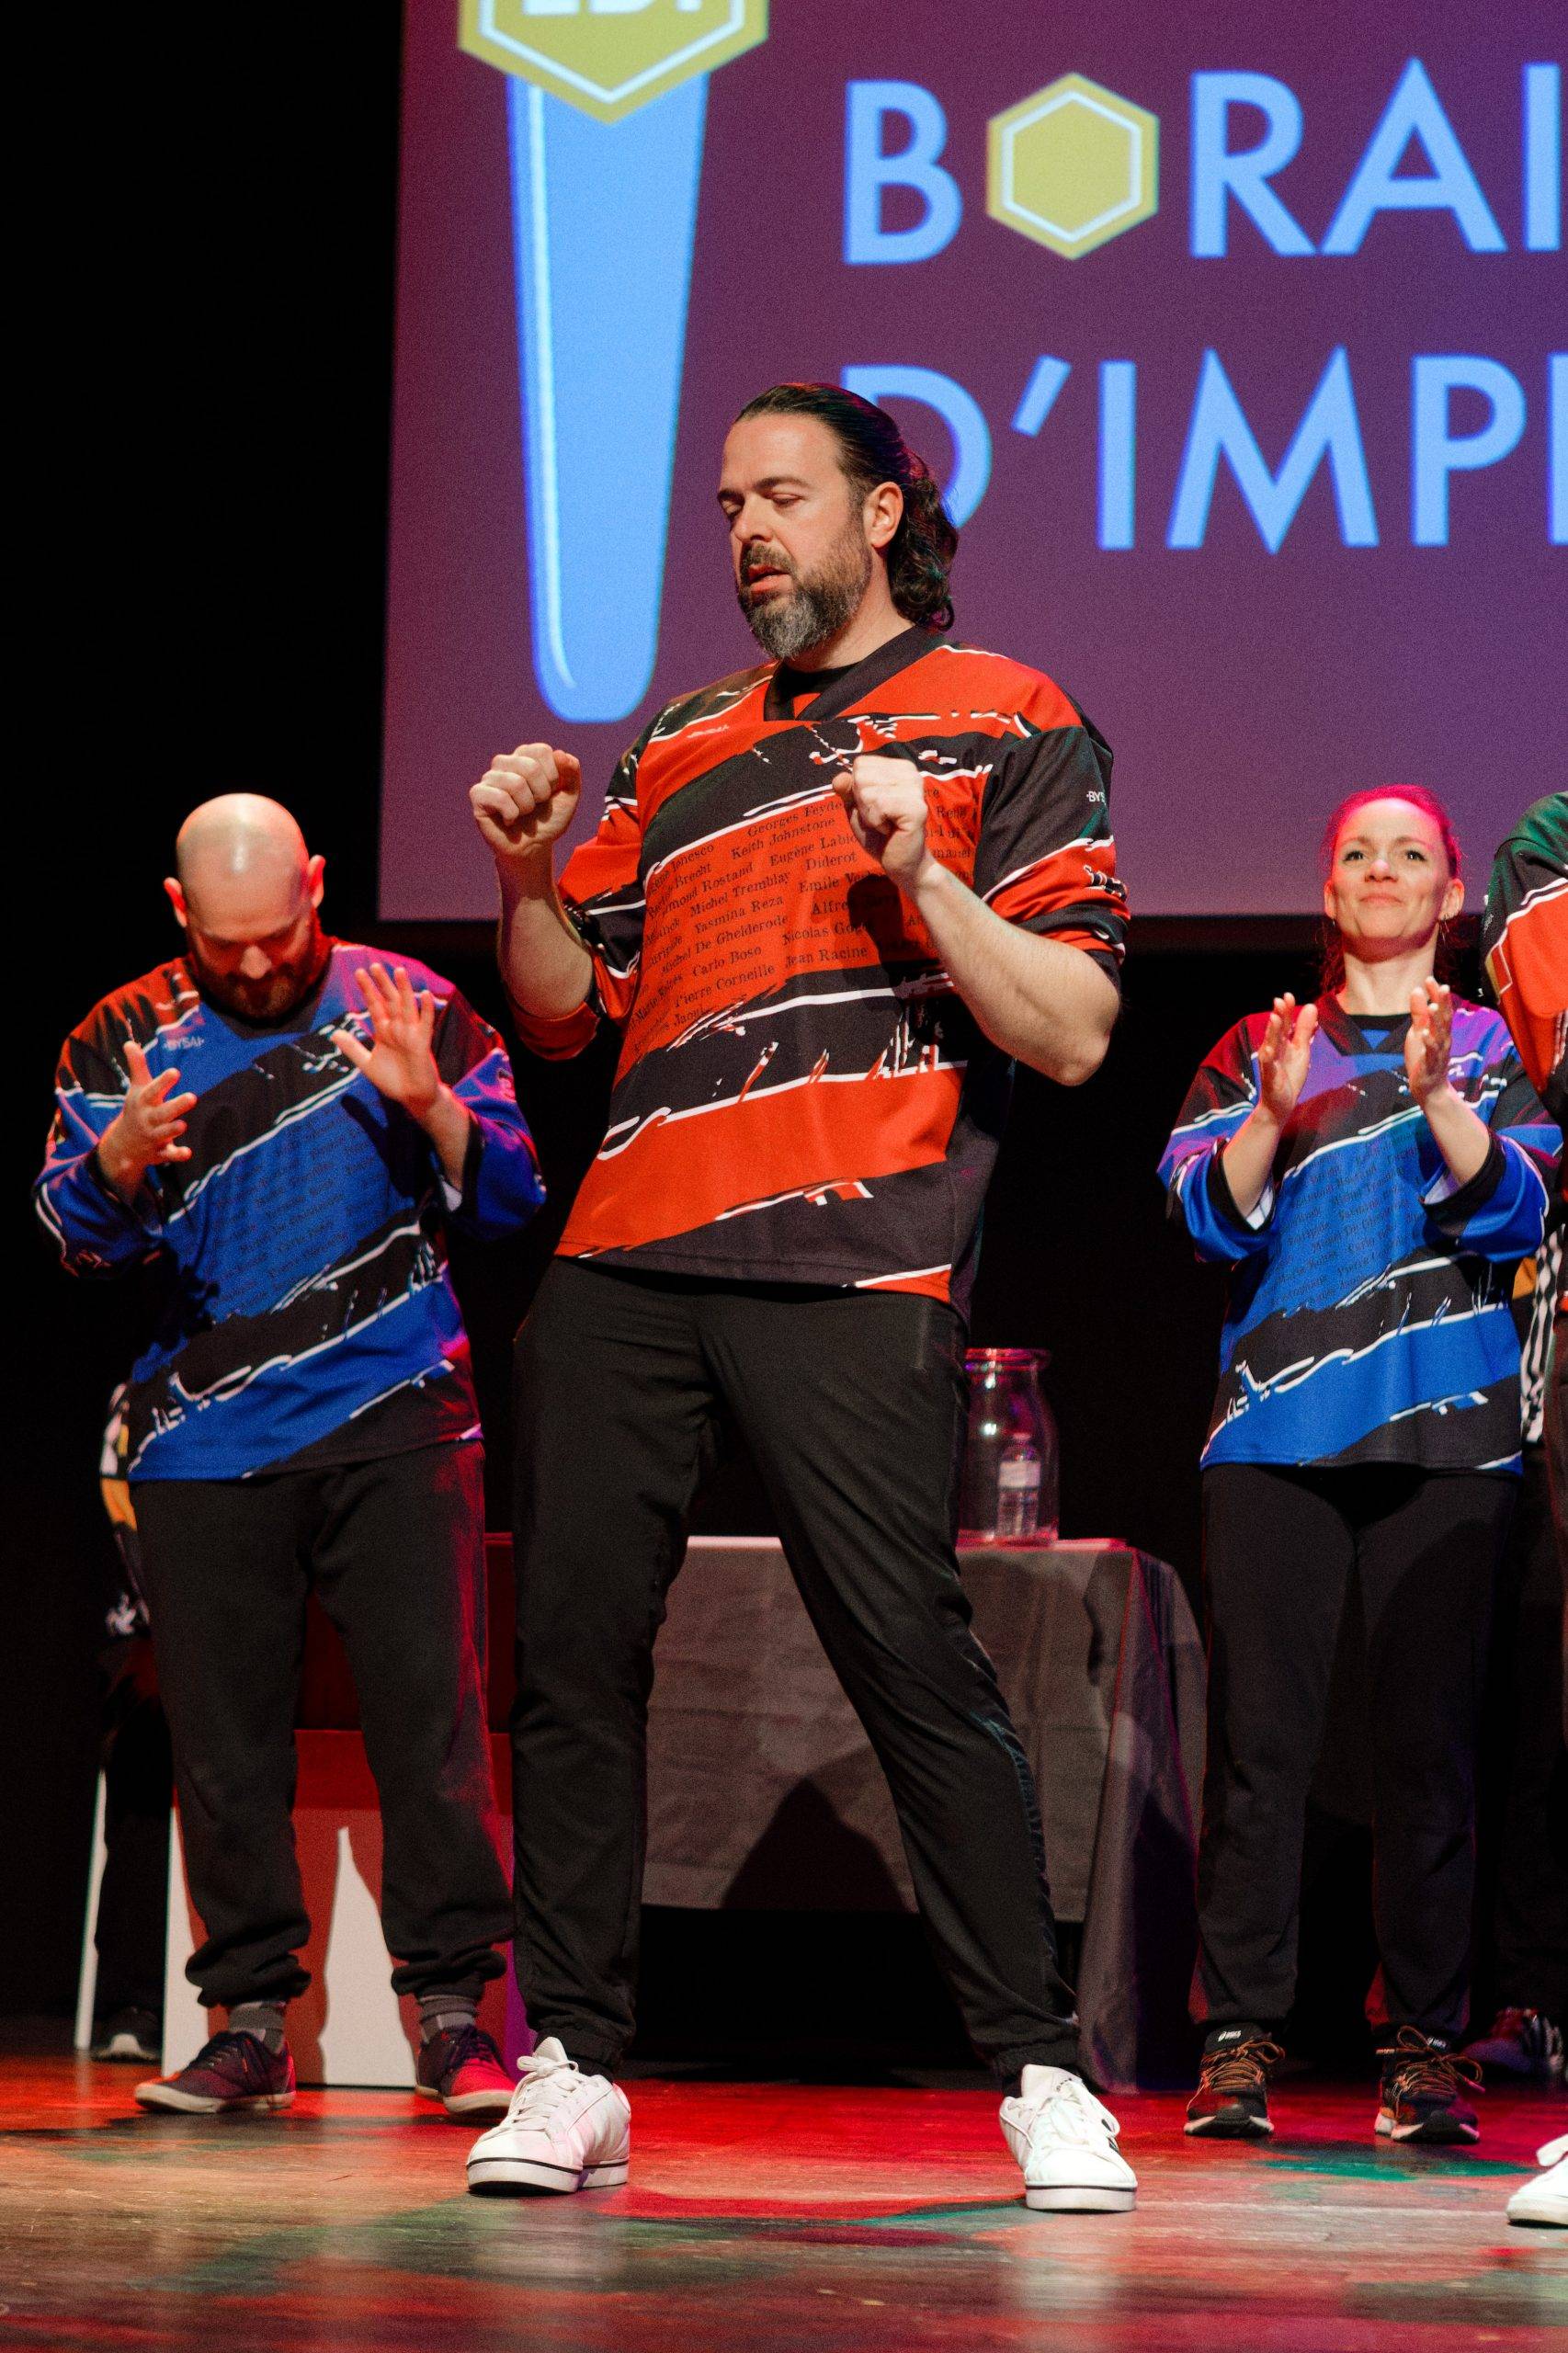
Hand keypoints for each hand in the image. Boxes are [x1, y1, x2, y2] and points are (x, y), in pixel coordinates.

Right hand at [97, 1039, 196, 1199]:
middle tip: (193, 1097)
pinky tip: (188, 1153)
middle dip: (175, 1106)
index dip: (163, 1082)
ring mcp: (153, 1137)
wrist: (122, 1144)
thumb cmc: (136, 1109)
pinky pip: (168, 1155)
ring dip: (172, 1130)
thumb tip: (129, 1042)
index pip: (153, 1090)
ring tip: (182, 1125)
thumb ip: (137, 1066)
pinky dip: (177, 1155)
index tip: (175, 1072)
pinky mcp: (160, 1152)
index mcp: (143, 1103)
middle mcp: (148, 1119)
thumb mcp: (137, 1088)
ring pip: (163, 1133)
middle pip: (161, 1113)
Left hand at [332, 963, 443, 1119]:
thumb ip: (352, 1048)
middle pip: (390, 1001)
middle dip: (382, 984)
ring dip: (404, 989)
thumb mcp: (366, 1064)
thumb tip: (334, 1033)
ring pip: (407, 1007)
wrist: (412, 1097)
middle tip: (375, 965)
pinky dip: (426, 1010)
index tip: (359, 973)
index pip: (375, 1005)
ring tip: (398, 971)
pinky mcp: (422, 1044)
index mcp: (384, 1032)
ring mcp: (411, 1035)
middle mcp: (398, 1029)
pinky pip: (425, 1024)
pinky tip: (425, 995)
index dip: (367, 989)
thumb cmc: (393, 1081)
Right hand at [470, 743, 582, 866]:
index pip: (542, 751)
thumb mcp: (569, 796)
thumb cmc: (548, 820)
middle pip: (530, 767)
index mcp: (525, 756)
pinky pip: (499, 798)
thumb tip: (560, 754)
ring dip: (527, 806)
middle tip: (536, 805)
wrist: (533, 848)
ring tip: (522, 814)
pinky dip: (512, 814)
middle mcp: (505, 762)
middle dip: (541, 793)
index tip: (550, 792)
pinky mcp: (478, 795)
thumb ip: (572, 772)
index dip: (553, 776)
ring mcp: (489, 778)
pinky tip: (509, 820)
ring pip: (516, 783)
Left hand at [832, 754, 933, 892]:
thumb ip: (847, 790)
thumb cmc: (879, 835)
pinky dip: (877, 823)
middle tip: (882, 818)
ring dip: (870, 815)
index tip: (876, 807)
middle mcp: (910, 773)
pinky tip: (892, 829)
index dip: (858, 790)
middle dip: (863, 804)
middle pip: (861, 776)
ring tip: (887, 824)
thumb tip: (838, 778)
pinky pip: (879, 806)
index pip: (861, 764)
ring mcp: (915, 788)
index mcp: (898, 767)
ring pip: (868, 792)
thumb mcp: (856, 809)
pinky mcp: (916, 807)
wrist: (900, 862)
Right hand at [1255, 994, 1317, 1126]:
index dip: (1286, 1010)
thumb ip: (1305, 1030)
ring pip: (1271, 1046)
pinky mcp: (1270, 1078)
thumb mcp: (1302, 1050)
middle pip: (1276, 1030)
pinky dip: (1269, 1058)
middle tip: (1280, 1000)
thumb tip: (1311, 1007)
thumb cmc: (1289, 1075)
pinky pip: (1269, 1067)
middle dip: (1278, 1016)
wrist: (1281, 1104)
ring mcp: (1270, 1064)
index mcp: (1282, 1043)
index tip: (1288, 995)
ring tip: (1274, 1019)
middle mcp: (1274, 1050)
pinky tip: (1269, 1050)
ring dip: (1272, 1033)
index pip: (1284, 1023)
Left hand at [1405, 977, 1454, 1105]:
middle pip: (1445, 1020)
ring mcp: (1438, 1053)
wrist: (1429, 1087)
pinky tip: (1423, 1035)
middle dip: (1444, 1004)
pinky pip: (1431, 1054)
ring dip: (1437, 1022)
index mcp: (1440, 1031)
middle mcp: (1443, 1040)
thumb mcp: (1418, 1032)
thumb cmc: (1424, 1057)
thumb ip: (1419, 1013)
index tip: (1430, 979)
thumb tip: (1416, 989)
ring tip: (1433, 1007)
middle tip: (1442, 987)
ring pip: (1440, 1036)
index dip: (1436, 995)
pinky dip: (1428, 1044)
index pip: (1441, 1009)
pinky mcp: (1430, 1066)